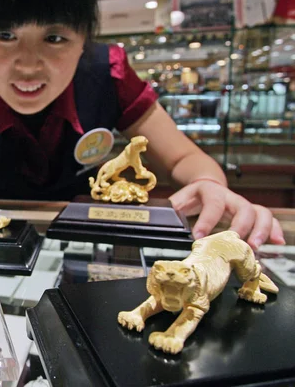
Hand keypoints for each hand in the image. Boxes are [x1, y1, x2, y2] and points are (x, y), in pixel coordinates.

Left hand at [169, 180, 284, 248]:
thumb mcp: (177, 201)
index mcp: (210, 192)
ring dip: (262, 230)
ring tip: (256, 247)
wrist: (204, 184)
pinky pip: (268, 219)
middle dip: (242, 227)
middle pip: (243, 208)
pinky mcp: (252, 213)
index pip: (212, 204)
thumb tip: (154, 223)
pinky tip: (277, 243)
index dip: (207, 220)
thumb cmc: (190, 197)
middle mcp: (231, 197)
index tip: (199, 237)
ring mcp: (243, 204)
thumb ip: (170, 212)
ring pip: (260, 212)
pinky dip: (274, 231)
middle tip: (238, 244)